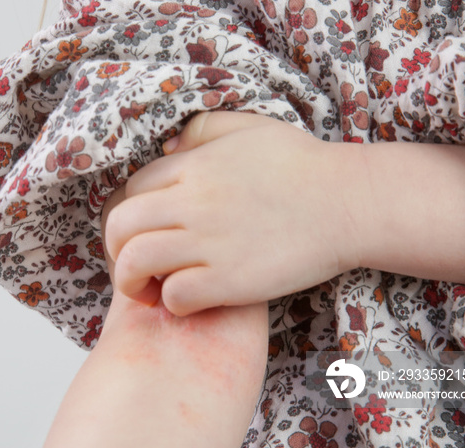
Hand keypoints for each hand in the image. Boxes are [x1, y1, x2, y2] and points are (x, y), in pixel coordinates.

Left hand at [105, 112, 366, 315]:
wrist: (349, 204)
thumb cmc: (302, 164)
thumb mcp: (248, 127)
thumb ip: (201, 130)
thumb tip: (167, 148)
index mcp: (192, 167)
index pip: (130, 191)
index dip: (127, 215)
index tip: (140, 234)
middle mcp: (192, 203)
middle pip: (120, 226)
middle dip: (115, 250)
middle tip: (133, 266)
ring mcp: (209, 242)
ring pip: (136, 262)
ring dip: (131, 281)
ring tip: (148, 290)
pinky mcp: (231, 280)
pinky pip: (175, 296)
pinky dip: (172, 303)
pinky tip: (188, 299)